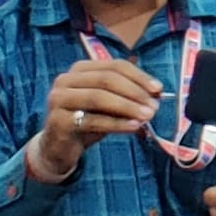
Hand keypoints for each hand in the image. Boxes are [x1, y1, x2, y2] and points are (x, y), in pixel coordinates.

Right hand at [29, 58, 162, 182]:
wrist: (58, 149)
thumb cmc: (86, 122)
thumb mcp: (108, 106)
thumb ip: (127, 95)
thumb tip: (157, 91)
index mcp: (80, 69)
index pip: (114, 66)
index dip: (138, 76)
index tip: (158, 89)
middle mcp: (65, 80)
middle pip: (106, 79)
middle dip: (134, 91)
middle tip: (154, 106)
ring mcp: (59, 99)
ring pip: (99, 97)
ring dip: (127, 106)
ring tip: (148, 116)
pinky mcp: (59, 121)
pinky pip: (93, 121)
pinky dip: (116, 123)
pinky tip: (134, 127)